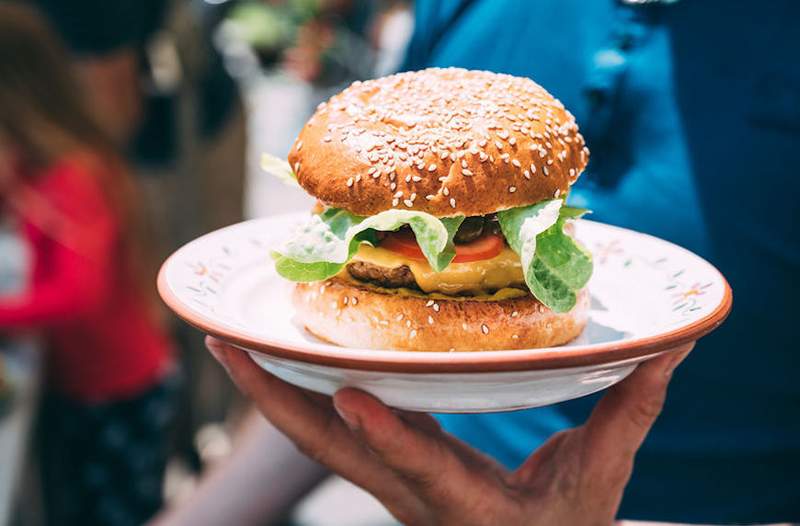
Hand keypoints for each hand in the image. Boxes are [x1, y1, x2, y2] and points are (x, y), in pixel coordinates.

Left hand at [207, 337, 691, 525]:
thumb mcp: (600, 480)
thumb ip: (628, 414)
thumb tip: (670, 350)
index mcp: (466, 503)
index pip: (422, 470)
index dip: (389, 439)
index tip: (351, 398)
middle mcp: (413, 492)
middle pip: (333, 450)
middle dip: (277, 400)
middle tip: (226, 346)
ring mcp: (391, 479)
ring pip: (319, 439)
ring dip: (272, 394)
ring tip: (228, 341)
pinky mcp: (386, 466)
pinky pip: (330, 431)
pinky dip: (297, 396)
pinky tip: (275, 358)